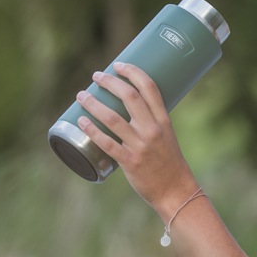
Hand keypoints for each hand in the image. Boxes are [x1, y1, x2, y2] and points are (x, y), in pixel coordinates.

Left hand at [75, 62, 197, 212]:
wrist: (175, 192)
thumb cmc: (169, 164)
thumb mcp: (166, 137)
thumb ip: (150, 123)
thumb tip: (128, 109)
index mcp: (163, 121)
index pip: (150, 88)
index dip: (133, 72)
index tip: (118, 64)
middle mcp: (152, 130)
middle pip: (129, 97)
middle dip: (110, 82)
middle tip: (96, 76)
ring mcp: (141, 146)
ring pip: (113, 118)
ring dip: (94, 104)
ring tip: (81, 95)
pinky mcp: (130, 162)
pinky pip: (107, 143)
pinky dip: (92, 130)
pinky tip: (81, 121)